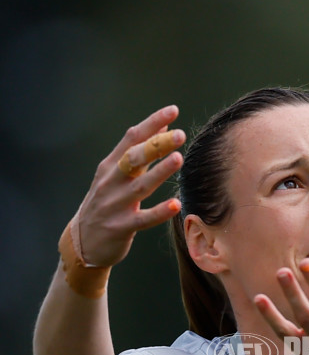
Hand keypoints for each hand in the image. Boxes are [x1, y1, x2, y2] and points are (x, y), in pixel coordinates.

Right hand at [72, 106, 185, 266]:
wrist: (82, 243)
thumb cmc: (106, 204)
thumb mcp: (116, 177)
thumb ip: (139, 156)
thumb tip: (163, 129)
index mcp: (110, 166)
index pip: (132, 138)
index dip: (152, 124)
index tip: (173, 111)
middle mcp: (110, 182)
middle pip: (134, 158)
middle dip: (157, 145)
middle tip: (179, 135)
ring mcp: (114, 205)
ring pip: (140, 186)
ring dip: (160, 172)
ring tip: (178, 159)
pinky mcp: (121, 227)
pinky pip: (144, 219)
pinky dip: (160, 212)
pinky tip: (176, 205)